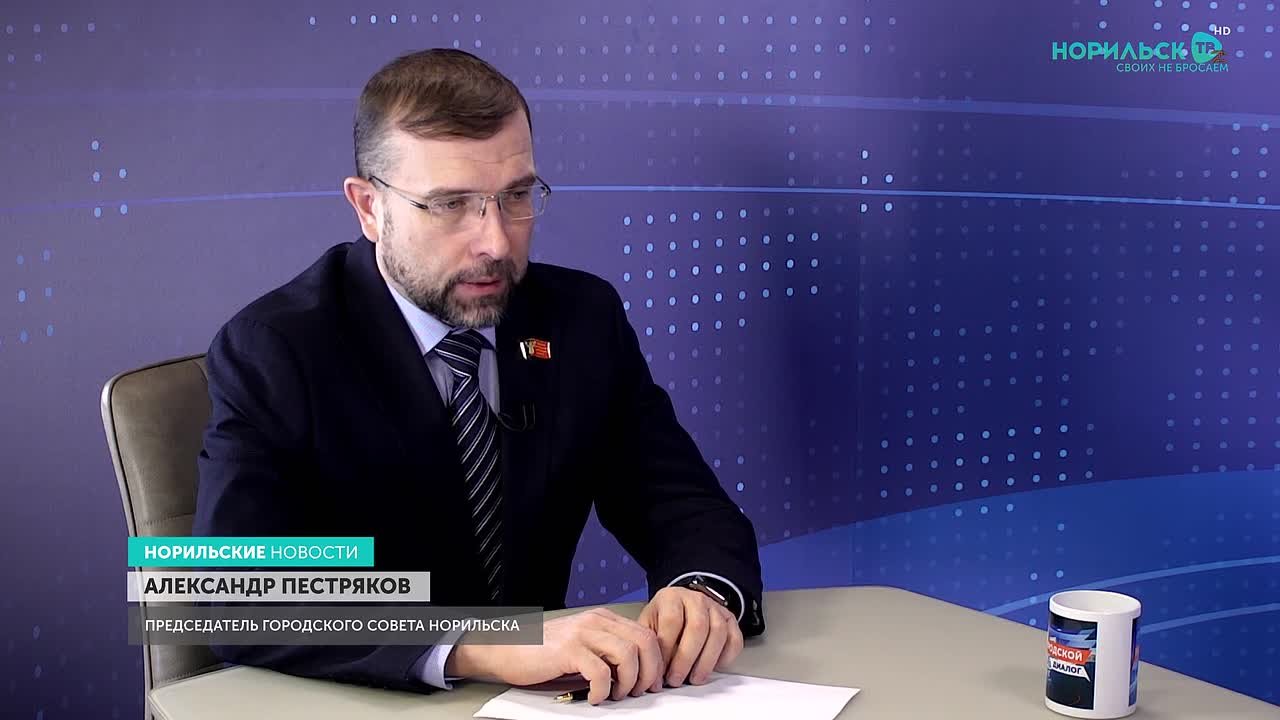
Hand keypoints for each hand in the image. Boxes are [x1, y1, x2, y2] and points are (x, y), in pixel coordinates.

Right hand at [446, 608, 662, 704]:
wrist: (505, 648)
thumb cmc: (542, 653)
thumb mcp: (582, 645)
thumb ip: (607, 652)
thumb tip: (637, 675)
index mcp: (603, 619)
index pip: (646, 635)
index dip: (656, 662)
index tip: (653, 683)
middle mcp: (596, 621)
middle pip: (644, 642)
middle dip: (649, 672)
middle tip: (640, 692)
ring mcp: (582, 633)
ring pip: (628, 655)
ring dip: (629, 682)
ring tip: (616, 695)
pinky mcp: (568, 650)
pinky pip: (600, 671)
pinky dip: (602, 689)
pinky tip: (594, 697)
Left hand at [637, 586, 743, 687]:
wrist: (681, 607)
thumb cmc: (663, 619)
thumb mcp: (649, 626)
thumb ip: (650, 647)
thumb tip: (654, 677)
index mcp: (671, 597)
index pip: (672, 620)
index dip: (666, 649)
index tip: (662, 669)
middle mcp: (696, 599)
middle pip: (697, 627)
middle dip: (686, 659)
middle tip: (677, 679)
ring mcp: (715, 608)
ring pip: (718, 632)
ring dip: (706, 661)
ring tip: (695, 678)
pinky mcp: (730, 619)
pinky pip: (735, 639)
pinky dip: (727, 657)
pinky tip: (714, 667)